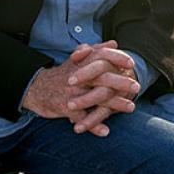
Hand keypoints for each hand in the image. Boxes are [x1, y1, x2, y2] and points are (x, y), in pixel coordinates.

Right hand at [21, 42, 139, 135]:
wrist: (36, 89)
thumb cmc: (62, 75)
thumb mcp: (78, 60)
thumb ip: (96, 51)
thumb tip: (114, 43)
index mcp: (81, 64)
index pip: (101, 57)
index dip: (116, 58)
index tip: (132, 63)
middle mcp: (77, 77)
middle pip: (101, 77)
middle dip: (120, 82)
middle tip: (136, 87)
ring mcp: (71, 93)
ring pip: (95, 98)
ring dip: (114, 104)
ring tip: (131, 107)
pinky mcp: (65, 108)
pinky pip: (81, 117)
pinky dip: (93, 125)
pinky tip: (105, 131)